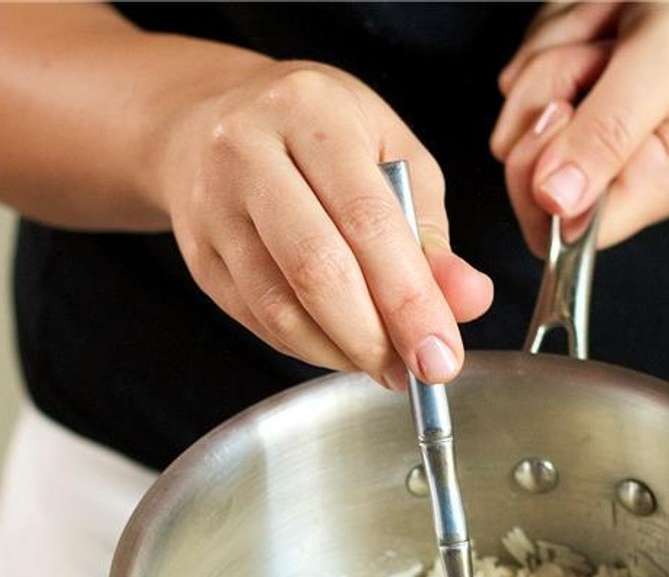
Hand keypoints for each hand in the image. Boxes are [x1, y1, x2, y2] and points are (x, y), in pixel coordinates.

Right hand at [160, 57, 492, 389]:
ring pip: (281, 307)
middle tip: (416, 372)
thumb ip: (429, 231)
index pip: (368, 221)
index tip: (443, 354)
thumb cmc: (317, 134)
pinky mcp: (199, 257)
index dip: (410, 299)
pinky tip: (343, 348)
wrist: (207, 123)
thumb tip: (469, 299)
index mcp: (310, 112)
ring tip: (385, 365)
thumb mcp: (389, 155)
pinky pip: (260, 321)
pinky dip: (310, 348)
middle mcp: (248, 153)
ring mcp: (214, 208)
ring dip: (342, 353)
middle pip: (317, 269)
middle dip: (376, 337)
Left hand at [490, 3, 668, 254]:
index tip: (563, 111)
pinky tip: (614, 16)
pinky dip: (564, 26)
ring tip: (625, 25)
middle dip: (549, 89)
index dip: (536, 175)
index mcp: (651, 183)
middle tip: (609, 53)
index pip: (555, 231)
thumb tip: (555, 202)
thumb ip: (612, 130)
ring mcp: (594, 128)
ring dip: (563, 46)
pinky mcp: (581, 91)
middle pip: (524, 160)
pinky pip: (531, 61)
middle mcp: (619, 166)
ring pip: (521, 103)